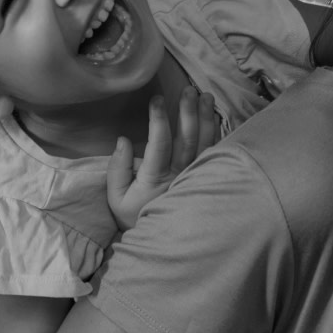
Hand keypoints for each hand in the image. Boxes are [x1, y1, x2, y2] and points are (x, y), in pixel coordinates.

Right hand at [107, 88, 216, 231]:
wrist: (162, 242)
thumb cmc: (134, 215)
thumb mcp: (116, 197)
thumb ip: (117, 168)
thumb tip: (123, 140)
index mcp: (156, 178)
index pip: (160, 143)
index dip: (158, 119)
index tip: (155, 99)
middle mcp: (180, 176)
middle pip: (188, 139)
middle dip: (188, 112)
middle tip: (188, 89)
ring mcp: (196, 178)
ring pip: (205, 144)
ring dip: (206, 118)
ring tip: (206, 95)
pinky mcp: (205, 179)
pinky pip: (215, 154)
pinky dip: (216, 133)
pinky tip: (215, 116)